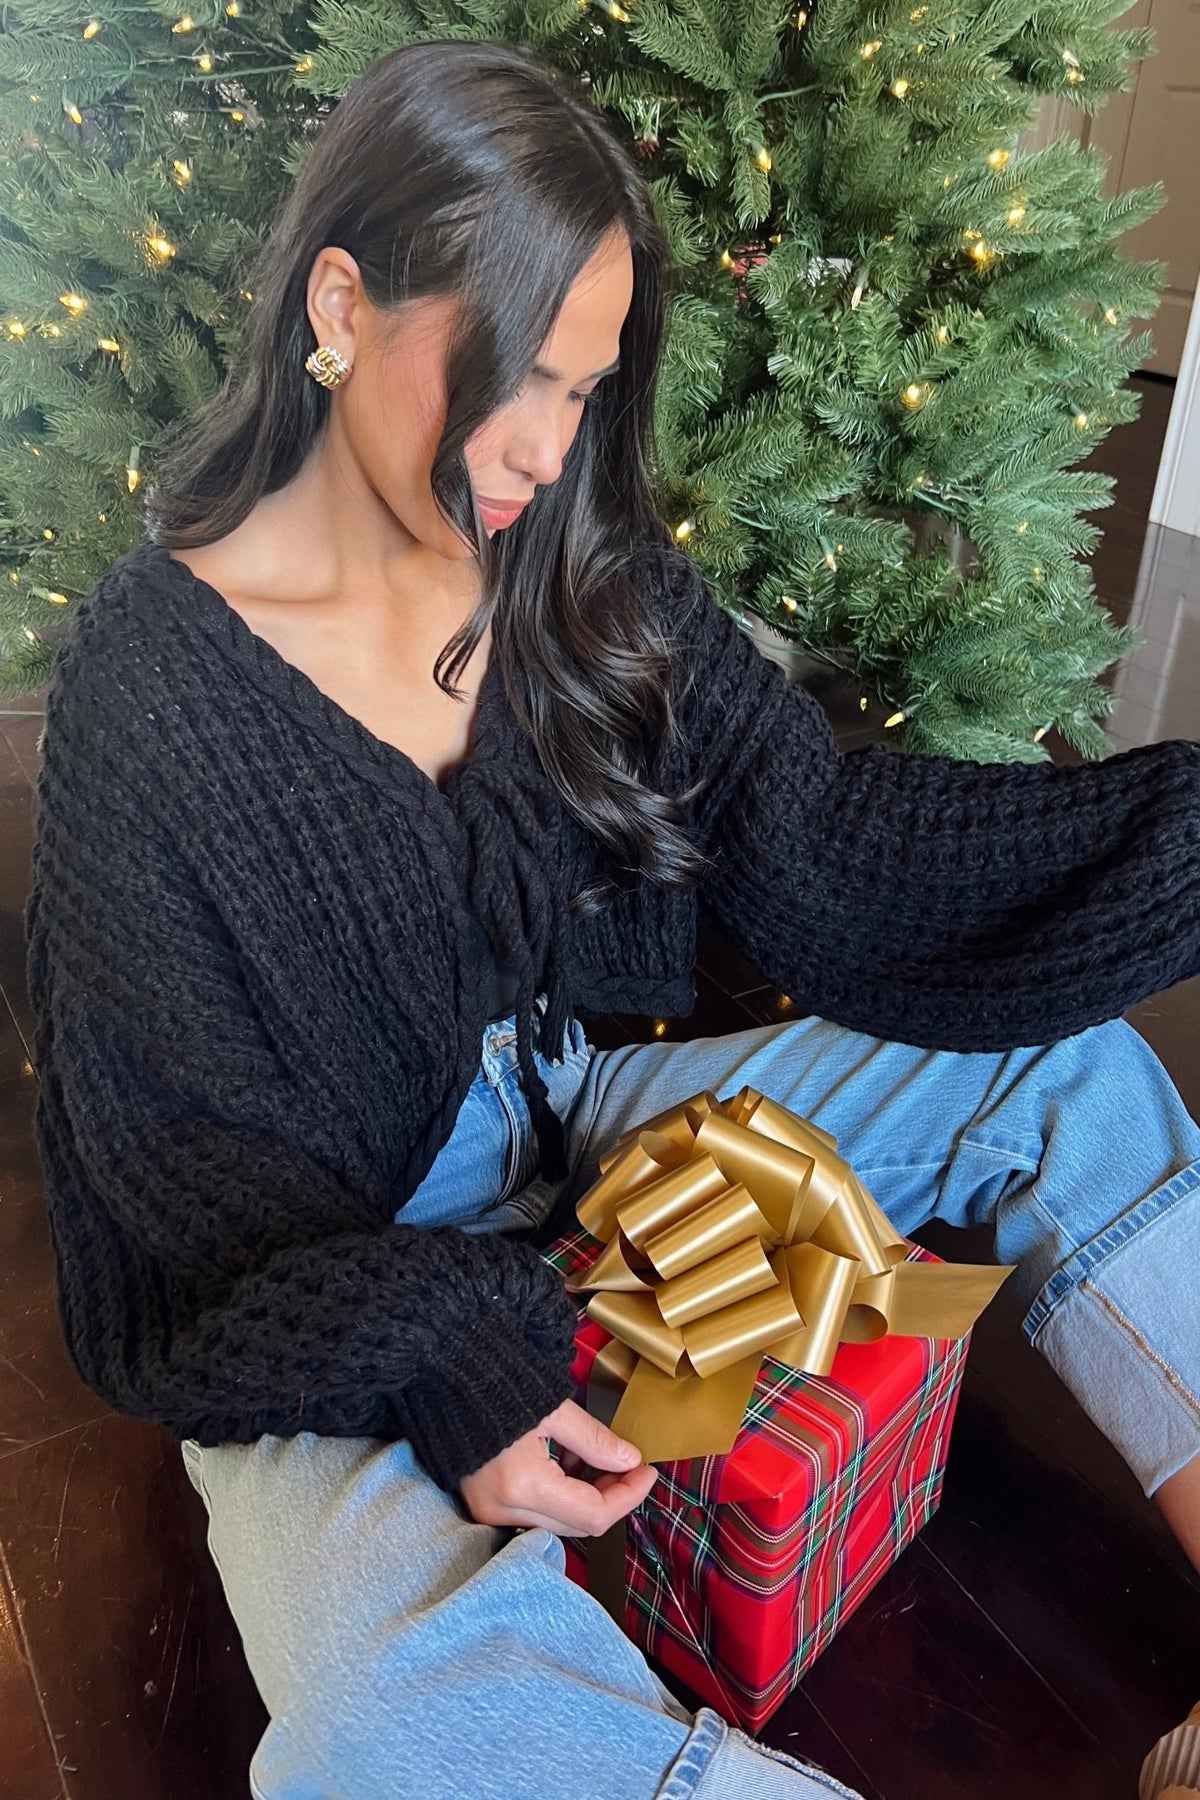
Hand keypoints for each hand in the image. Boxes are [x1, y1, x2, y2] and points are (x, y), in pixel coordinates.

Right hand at [460, 1398, 656, 1536]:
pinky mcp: (481, 1504)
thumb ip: (594, 1440)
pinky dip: (559, 1495)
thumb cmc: (493, 1382)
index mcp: (522, 1484)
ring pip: (557, 1523)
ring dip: (586, 1497)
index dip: (629, 1496)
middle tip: (629, 1466)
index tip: (647, 1472)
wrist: (442, 1374)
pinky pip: (533, 1514)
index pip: (594, 1514)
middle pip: (576, 1526)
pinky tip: (566, 1462)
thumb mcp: (553, 1408)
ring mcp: (488, 1511)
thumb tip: (627, 1459)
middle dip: (611, 1497)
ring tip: (594, 1457)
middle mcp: (502, 1509)